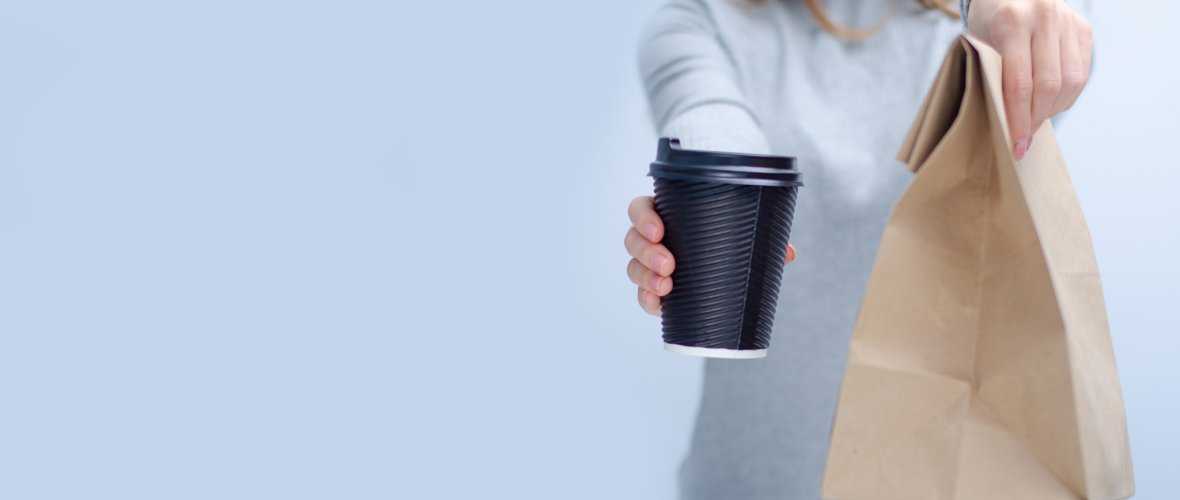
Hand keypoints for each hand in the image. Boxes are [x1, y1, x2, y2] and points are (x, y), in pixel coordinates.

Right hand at [625, 195, 796, 315]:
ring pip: (633, 267)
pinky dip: (648, 299)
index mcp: (669, 215)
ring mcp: (649, 267)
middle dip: (647, 252)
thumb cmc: (729, 247)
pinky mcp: (653, 292)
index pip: (641, 209)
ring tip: (667, 286)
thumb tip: (788, 253)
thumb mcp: (745, 240)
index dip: (643, 218)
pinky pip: (642, 296)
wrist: (726, 282)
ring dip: (646, 277)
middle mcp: (653, 240)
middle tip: (670, 265)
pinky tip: (659, 304)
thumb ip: (765, 242)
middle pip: (633, 239)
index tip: (659, 230)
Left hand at [966, 0, 1091, 158]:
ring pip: (1071, 82)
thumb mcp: (979, 47)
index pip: (1019, 83)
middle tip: (1025, 138)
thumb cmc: (987, 25)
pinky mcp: (1084, 28)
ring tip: (1036, 120)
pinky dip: (1067, 96)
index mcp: (1012, 21)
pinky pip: (1082, 73)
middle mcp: (1045, 17)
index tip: (1016, 144)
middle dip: (1037, 119)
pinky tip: (1050, 103)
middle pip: (1049, 85)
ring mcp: (1068, 21)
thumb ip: (994, 79)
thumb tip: (1010, 128)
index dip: (1019, 119)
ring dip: (1054, 110)